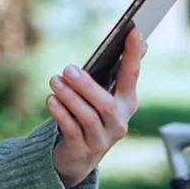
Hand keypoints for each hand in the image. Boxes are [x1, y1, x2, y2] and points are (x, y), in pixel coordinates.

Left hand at [46, 27, 146, 187]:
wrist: (79, 157)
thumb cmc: (91, 115)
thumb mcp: (104, 93)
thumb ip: (118, 70)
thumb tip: (138, 38)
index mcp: (127, 103)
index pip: (131, 76)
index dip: (133, 54)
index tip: (133, 31)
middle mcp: (119, 122)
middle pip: (106, 103)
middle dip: (86, 85)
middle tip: (67, 69)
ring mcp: (102, 139)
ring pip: (87, 117)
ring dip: (70, 97)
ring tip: (54, 81)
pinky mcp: (83, 150)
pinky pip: (72, 130)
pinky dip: (60, 113)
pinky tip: (51, 99)